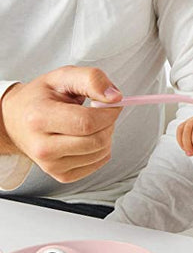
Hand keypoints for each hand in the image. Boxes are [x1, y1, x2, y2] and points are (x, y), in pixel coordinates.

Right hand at [0, 65, 122, 182]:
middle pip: (97, 141)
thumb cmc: (41, 97)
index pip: (87, 122)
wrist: (17, 120)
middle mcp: (42, 147)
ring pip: (101, 153)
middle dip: (109, 124)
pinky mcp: (61, 175)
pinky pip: (98, 163)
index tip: (111, 103)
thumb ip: (91, 79)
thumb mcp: (63, 77)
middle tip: (101, 113)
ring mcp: (51, 165)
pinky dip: (101, 149)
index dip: (109, 112)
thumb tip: (115, 97)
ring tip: (90, 124)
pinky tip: (87, 138)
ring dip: (106, 136)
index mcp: (39, 118)